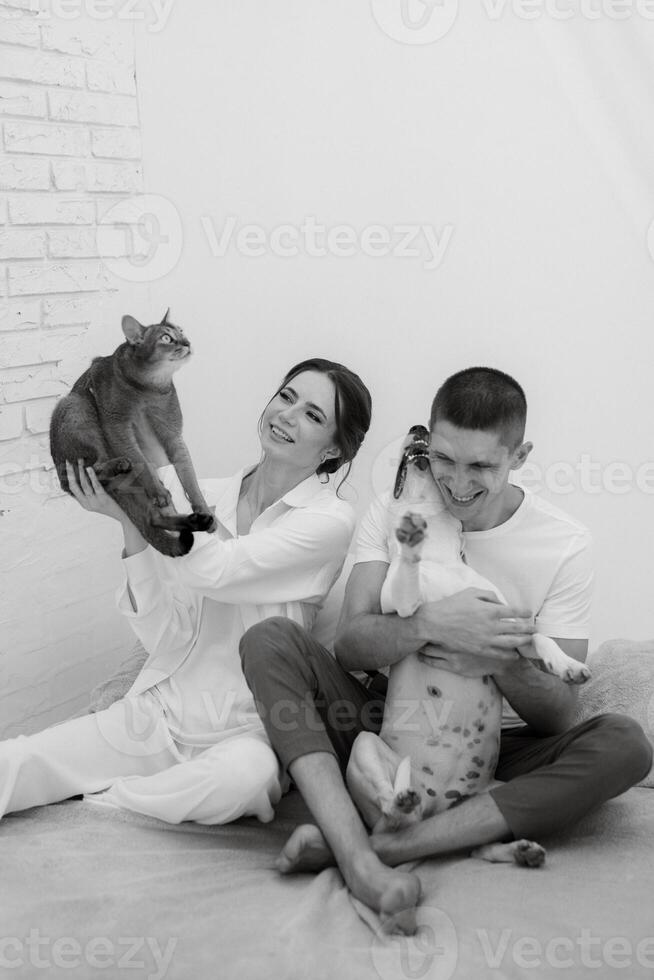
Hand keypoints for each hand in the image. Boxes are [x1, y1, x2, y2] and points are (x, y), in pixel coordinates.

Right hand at [65, 459, 126, 523]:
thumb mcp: (99, 500)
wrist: (124, 516)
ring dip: (80, 472)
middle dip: (70, 473)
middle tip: (68, 460)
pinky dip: (91, 476)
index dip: (68, 477)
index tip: (67, 466)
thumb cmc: (112, 506)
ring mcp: (95, 501)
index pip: (72, 489)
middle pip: (74, 486)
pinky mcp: (103, 499)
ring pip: (84, 485)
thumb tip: (86, 477)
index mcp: (84, 503)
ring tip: (79, 461)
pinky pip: (95, 486)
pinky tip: (89, 468)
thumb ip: (91, 493)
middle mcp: (87, 503)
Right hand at [413, 588, 534, 674]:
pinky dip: (509, 654)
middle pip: (516, 628)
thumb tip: (501, 603)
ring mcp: (486, 639)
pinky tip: (515, 654)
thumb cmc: (452, 605)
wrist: (435, 623)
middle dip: (528, 629)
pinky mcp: (480, 649)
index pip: (513, 612)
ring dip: (523, 641)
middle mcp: (491, 625)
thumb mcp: (471, 592)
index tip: (529, 613)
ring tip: (530, 641)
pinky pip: (499, 653)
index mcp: (490, 610)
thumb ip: (489, 595)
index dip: (524, 612)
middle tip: (535, 629)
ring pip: (511, 642)